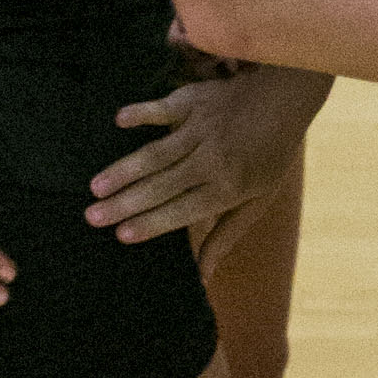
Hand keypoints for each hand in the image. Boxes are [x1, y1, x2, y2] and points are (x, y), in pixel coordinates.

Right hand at [87, 63, 327, 244]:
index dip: (152, 222)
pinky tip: (119, 121)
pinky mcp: (193, 101)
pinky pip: (164, 108)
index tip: (122, 235)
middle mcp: (211, 160)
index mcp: (228, 187)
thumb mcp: (256, 201)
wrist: (286, 99)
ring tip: (95, 187)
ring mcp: (201, 129)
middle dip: (125, 203)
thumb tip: (204, 278)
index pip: (183, 209)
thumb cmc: (268, 156)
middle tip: (91, 217)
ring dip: (124, 169)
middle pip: (162, 185)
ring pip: (157, 152)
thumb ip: (225, 236)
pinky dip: (142, 113)